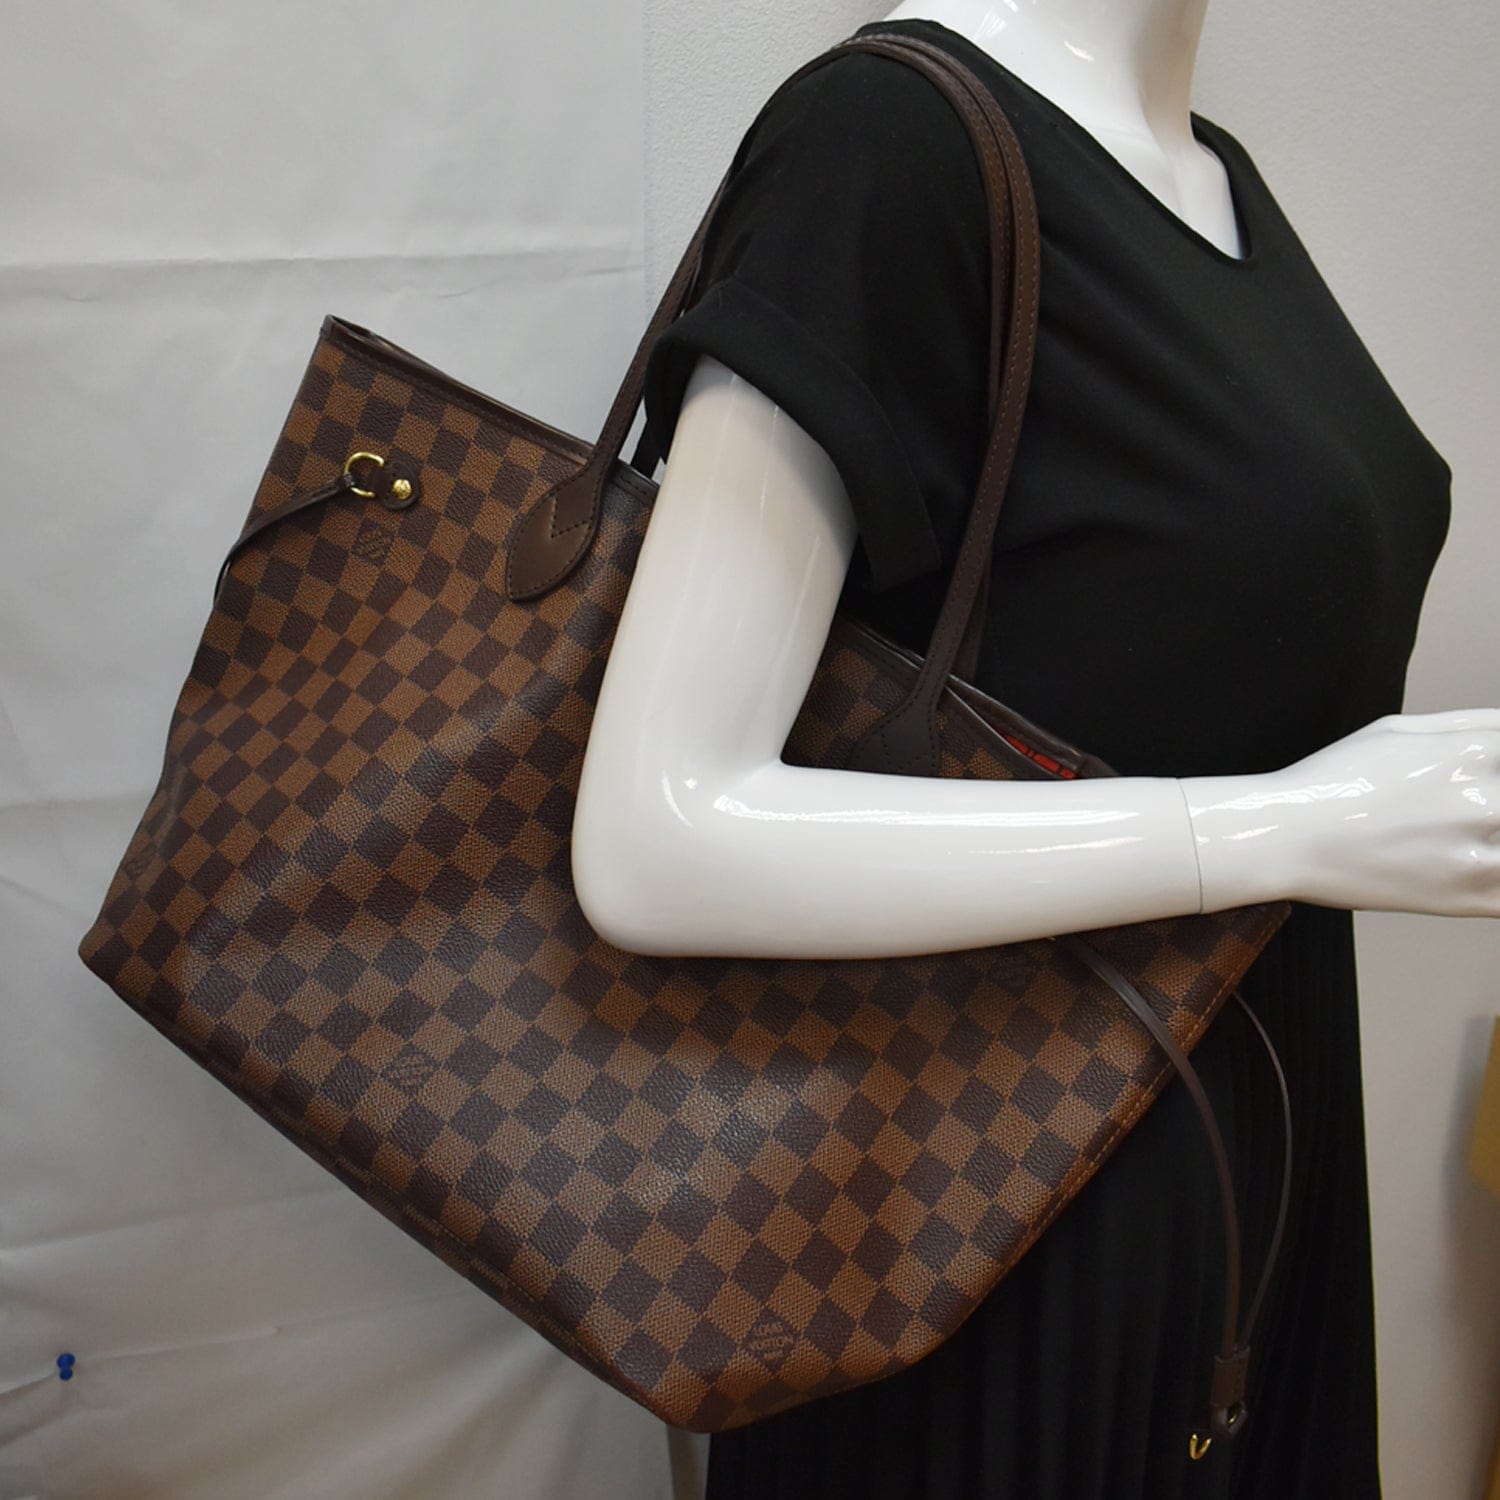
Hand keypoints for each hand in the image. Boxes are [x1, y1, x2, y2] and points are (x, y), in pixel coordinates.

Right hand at [1272, 708, 1499, 915]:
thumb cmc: (1335, 780)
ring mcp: (1480, 851)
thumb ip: (1470, 725)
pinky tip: (1484, 863)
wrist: (1285, 838)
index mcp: (1472, 750)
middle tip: (1478, 813)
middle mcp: (1486, 799)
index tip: (1494, 788)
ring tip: (1472, 833)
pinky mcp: (1470, 897)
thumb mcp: (1397, 730)